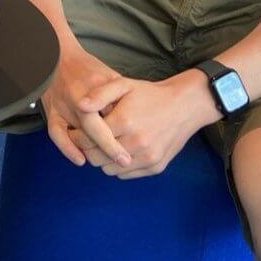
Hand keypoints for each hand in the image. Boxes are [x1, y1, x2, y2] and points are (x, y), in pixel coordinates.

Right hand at [40, 43, 132, 169]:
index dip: (124, 131)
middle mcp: (78, 95)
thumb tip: (135, 118)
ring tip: (106, 163)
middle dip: (110, 146)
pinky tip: (80, 160)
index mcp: (96, 84)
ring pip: (77, 132)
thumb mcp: (110, 75)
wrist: (58, 55)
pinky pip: (56, 133)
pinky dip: (67, 148)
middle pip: (94, 126)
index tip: (136, 145)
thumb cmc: (87, 67)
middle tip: (125, 161)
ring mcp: (63, 104)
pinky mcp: (52, 111)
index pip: (112, 112)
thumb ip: (120, 97)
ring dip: (92, 150)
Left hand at [76, 71, 219, 178]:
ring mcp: (147, 157)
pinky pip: (126, 175)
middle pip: (95, 158)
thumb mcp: (124, 85)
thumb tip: (79, 105)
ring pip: (109, 170)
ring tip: (105, 144)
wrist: (184, 106)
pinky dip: (118, 166)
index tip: (76, 131)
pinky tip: (120, 150)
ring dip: (103, 159)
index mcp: (125, 121)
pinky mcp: (155, 167)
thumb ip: (99, 94)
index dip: (77, 136)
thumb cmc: (150, 94)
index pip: (87, 140)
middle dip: (87, 149)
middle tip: (87, 139)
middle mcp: (137, 143)